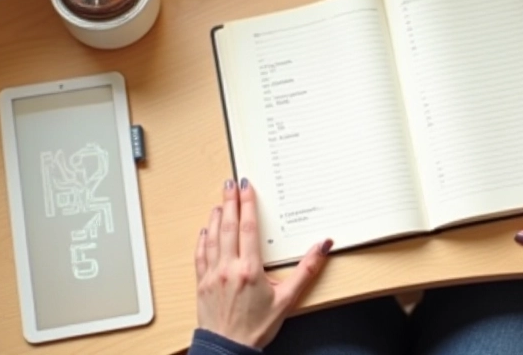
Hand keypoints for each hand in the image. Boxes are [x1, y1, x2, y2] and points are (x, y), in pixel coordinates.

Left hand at [195, 178, 332, 347]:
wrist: (228, 349)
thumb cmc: (257, 327)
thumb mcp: (288, 300)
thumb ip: (307, 270)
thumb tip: (322, 246)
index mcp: (249, 269)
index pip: (248, 227)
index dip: (247, 204)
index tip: (246, 187)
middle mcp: (228, 267)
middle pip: (228, 226)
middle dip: (230, 202)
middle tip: (230, 184)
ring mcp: (212, 274)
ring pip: (212, 237)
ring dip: (215, 217)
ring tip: (219, 202)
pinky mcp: (202, 283)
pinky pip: (200, 255)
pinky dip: (202, 239)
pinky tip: (204, 231)